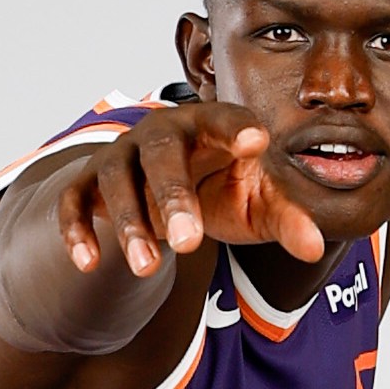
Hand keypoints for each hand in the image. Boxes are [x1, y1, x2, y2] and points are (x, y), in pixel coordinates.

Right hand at [54, 101, 325, 276]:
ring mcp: (120, 156)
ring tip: (147, 269)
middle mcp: (160, 133)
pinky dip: (77, 229)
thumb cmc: (218, 189)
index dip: (235, 128)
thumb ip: (286, 220)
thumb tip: (316, 247)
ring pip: (116, 180)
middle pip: (161, 153)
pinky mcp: (87, 183)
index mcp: (208, 126)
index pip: (223, 118)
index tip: (256, 143)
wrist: (162, 191)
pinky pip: (73, 200)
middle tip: (190, 244)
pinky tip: (87, 264)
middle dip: (173, 197)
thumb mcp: (255, 204)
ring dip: (128, 224)